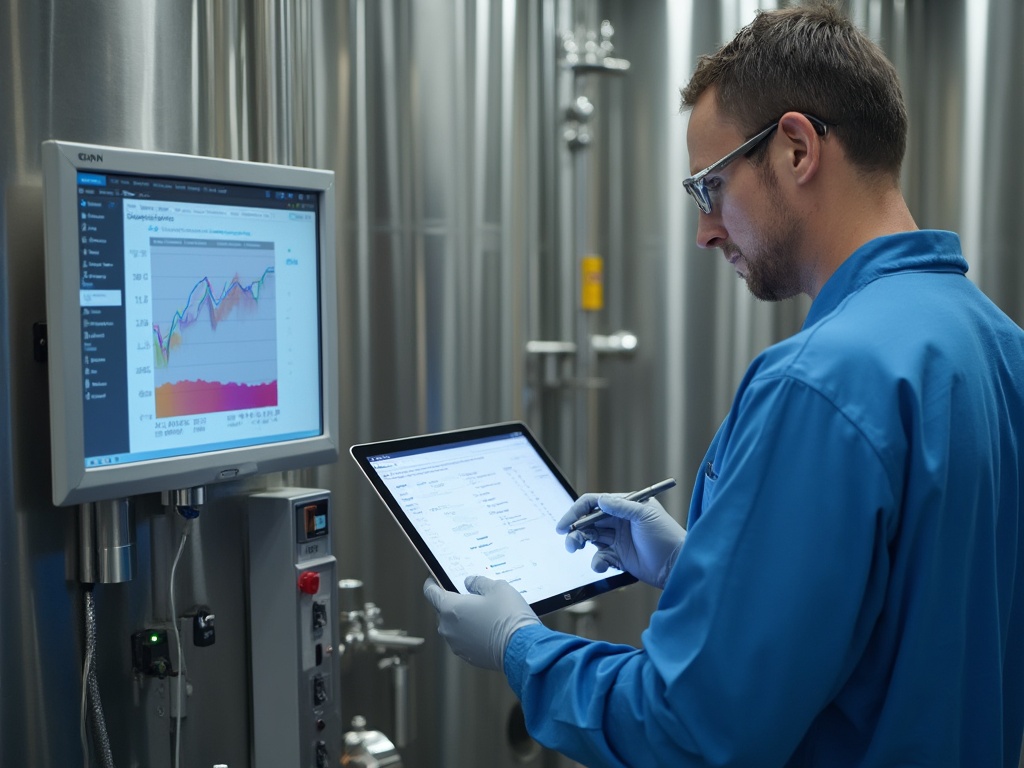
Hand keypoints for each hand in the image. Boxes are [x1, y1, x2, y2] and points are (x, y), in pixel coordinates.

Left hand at [423, 575, 539, 670]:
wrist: (521, 648)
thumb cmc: (508, 615)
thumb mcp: (497, 587)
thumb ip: (478, 582)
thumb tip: (469, 582)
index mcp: (450, 608)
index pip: (430, 592)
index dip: (432, 582)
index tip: (437, 578)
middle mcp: (447, 628)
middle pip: (442, 610)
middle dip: (453, 601)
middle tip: (470, 595)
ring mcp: (456, 644)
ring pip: (453, 626)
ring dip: (462, 619)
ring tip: (482, 612)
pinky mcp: (468, 656)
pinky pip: (463, 639)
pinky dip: (470, 633)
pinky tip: (487, 628)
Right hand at [556, 494, 685, 588]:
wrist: (677, 565)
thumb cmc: (666, 535)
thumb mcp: (645, 515)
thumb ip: (622, 507)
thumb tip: (601, 500)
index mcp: (624, 506)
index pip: (594, 503)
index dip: (577, 511)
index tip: (565, 523)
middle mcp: (618, 521)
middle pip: (588, 521)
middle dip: (575, 530)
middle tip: (570, 541)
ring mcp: (617, 539)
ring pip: (590, 538)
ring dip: (580, 543)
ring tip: (575, 549)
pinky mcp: (618, 557)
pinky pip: (600, 558)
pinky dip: (597, 562)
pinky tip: (601, 566)